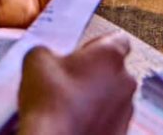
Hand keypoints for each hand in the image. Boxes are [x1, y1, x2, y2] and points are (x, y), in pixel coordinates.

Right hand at [18, 34, 135, 134]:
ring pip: (112, 98)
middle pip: (113, 70)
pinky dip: (95, 121)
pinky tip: (73, 123)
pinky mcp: (120, 134)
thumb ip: (49, 51)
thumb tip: (47, 57)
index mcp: (110, 56)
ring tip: (67, 107)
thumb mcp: (37, 60)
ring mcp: (125, 112)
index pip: (117, 39)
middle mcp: (125, 82)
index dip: (96, 45)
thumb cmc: (52, 105)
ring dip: (95, 100)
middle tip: (68, 81)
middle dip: (93, 74)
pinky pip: (108, 121)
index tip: (81, 53)